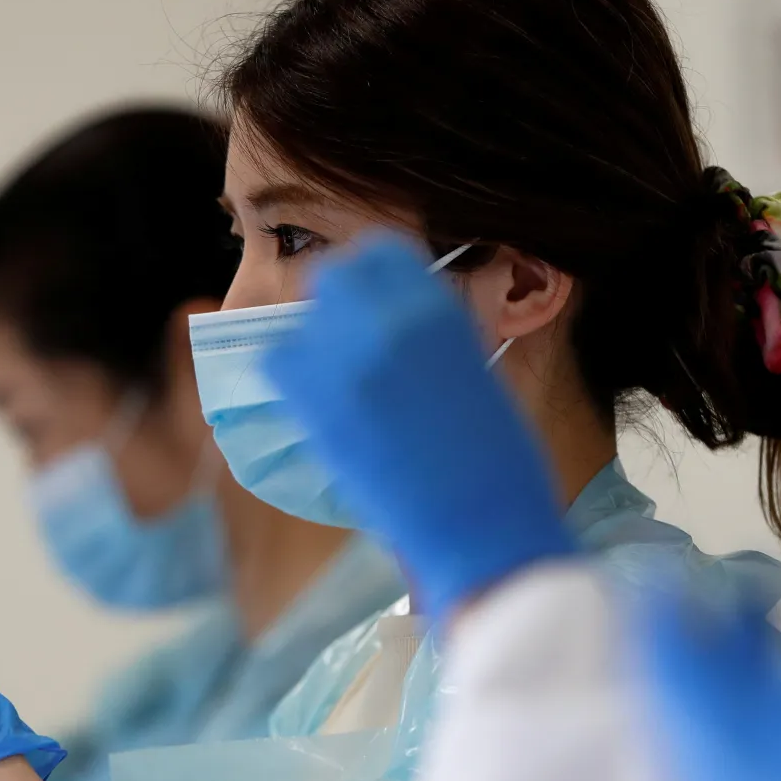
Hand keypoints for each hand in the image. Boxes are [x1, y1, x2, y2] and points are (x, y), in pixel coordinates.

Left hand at [260, 235, 573, 622]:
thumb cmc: (500, 463)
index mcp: (439, 311)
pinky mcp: (318, 410)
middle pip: (333, 278)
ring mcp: (346, 365)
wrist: (483, 527)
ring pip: (300, 321)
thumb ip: (439, 341)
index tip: (372, 301)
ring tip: (334, 378)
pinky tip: (314, 401)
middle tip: (348, 341)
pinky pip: (279, 365)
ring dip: (313, 340)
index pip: (380, 254)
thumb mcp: (480, 377)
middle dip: (338, 304)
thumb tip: (408, 327)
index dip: (372, 277)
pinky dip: (291, 375)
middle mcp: (388, 323)